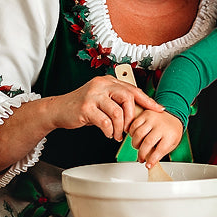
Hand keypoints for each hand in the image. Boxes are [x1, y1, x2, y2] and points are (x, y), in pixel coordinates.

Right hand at [47, 75, 162, 140]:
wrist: (58, 109)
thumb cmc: (82, 106)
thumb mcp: (101, 98)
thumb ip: (116, 101)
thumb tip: (138, 111)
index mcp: (108, 81)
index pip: (133, 89)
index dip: (147, 100)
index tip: (158, 110)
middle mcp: (101, 85)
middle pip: (128, 98)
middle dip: (132, 117)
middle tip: (130, 128)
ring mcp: (93, 95)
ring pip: (117, 112)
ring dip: (120, 128)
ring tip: (116, 134)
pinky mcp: (85, 107)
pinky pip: (105, 121)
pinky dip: (109, 131)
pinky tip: (107, 133)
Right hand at [126, 110, 183, 164]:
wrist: (173, 118)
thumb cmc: (171, 133)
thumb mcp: (171, 145)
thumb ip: (160, 153)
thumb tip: (149, 163)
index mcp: (170, 135)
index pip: (160, 150)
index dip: (152, 160)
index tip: (148, 165)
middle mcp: (161, 126)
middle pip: (147, 143)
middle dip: (141, 154)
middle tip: (141, 158)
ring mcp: (153, 118)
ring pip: (138, 134)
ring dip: (135, 144)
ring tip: (138, 147)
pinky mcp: (145, 114)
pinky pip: (134, 125)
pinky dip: (132, 134)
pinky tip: (136, 137)